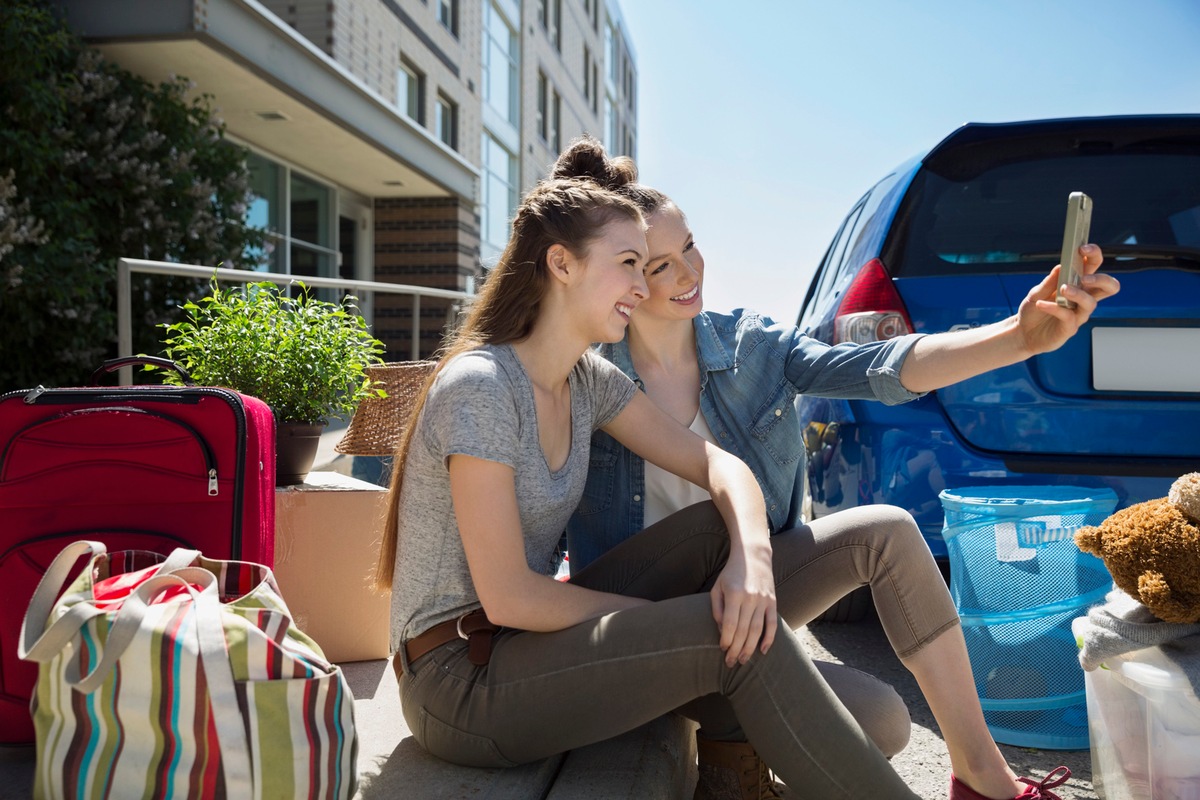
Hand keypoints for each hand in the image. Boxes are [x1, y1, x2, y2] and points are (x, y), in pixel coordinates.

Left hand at [709, 546, 777, 666]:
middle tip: (731, 662)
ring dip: (750, 648)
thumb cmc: (731, 573)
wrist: (753, 555)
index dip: (726, 639)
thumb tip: (722, 630)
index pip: (730, 624)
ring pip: (757, 630)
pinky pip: (772, 623)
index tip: (722, 649)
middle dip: (736, 649)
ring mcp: (763, 600)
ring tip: (743, 660)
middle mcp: (750, 598)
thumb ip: (717, 609)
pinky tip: (763, 650)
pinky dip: (769, 638)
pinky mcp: (773, 601)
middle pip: (743, 630)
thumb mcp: (717, 587)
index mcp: (734, 594)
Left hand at [1018, 244, 1119, 354]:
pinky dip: (1054, 308)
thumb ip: (1049, 281)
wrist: (1022, 333)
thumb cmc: (1033, 310)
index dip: (1094, 256)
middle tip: (1084, 276)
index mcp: (1077, 285)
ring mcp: (1078, 314)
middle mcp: (1082, 299)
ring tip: (1063, 289)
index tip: (1083, 248)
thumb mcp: (1036, 292)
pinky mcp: (1070, 328)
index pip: (1094, 267)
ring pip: (1090, 302)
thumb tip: (1061, 265)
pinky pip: (1068, 316)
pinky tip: (1041, 304)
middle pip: (1109, 287)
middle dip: (1101, 278)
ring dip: (1078, 293)